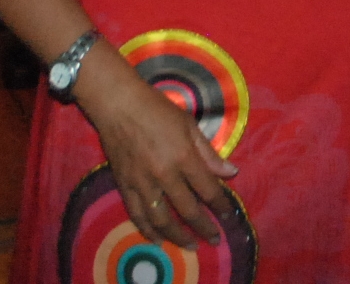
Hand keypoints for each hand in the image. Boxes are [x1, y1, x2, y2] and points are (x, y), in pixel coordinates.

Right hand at [81, 63, 239, 248]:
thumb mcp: (189, 125)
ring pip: (162, 219)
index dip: (220, 205)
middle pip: (188, 210)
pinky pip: (137, 214)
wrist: (118, 105)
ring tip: (189, 245)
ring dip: (177, 236)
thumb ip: (209, 153)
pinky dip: (148, 229)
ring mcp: (143, 183)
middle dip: (204, 227)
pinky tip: (157, 239)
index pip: (208, 189)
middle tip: (214, 239)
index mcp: (184, 157)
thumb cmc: (158, 109)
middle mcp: (164, 175)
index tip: (228, 216)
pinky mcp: (125, 185)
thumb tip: (231, 172)